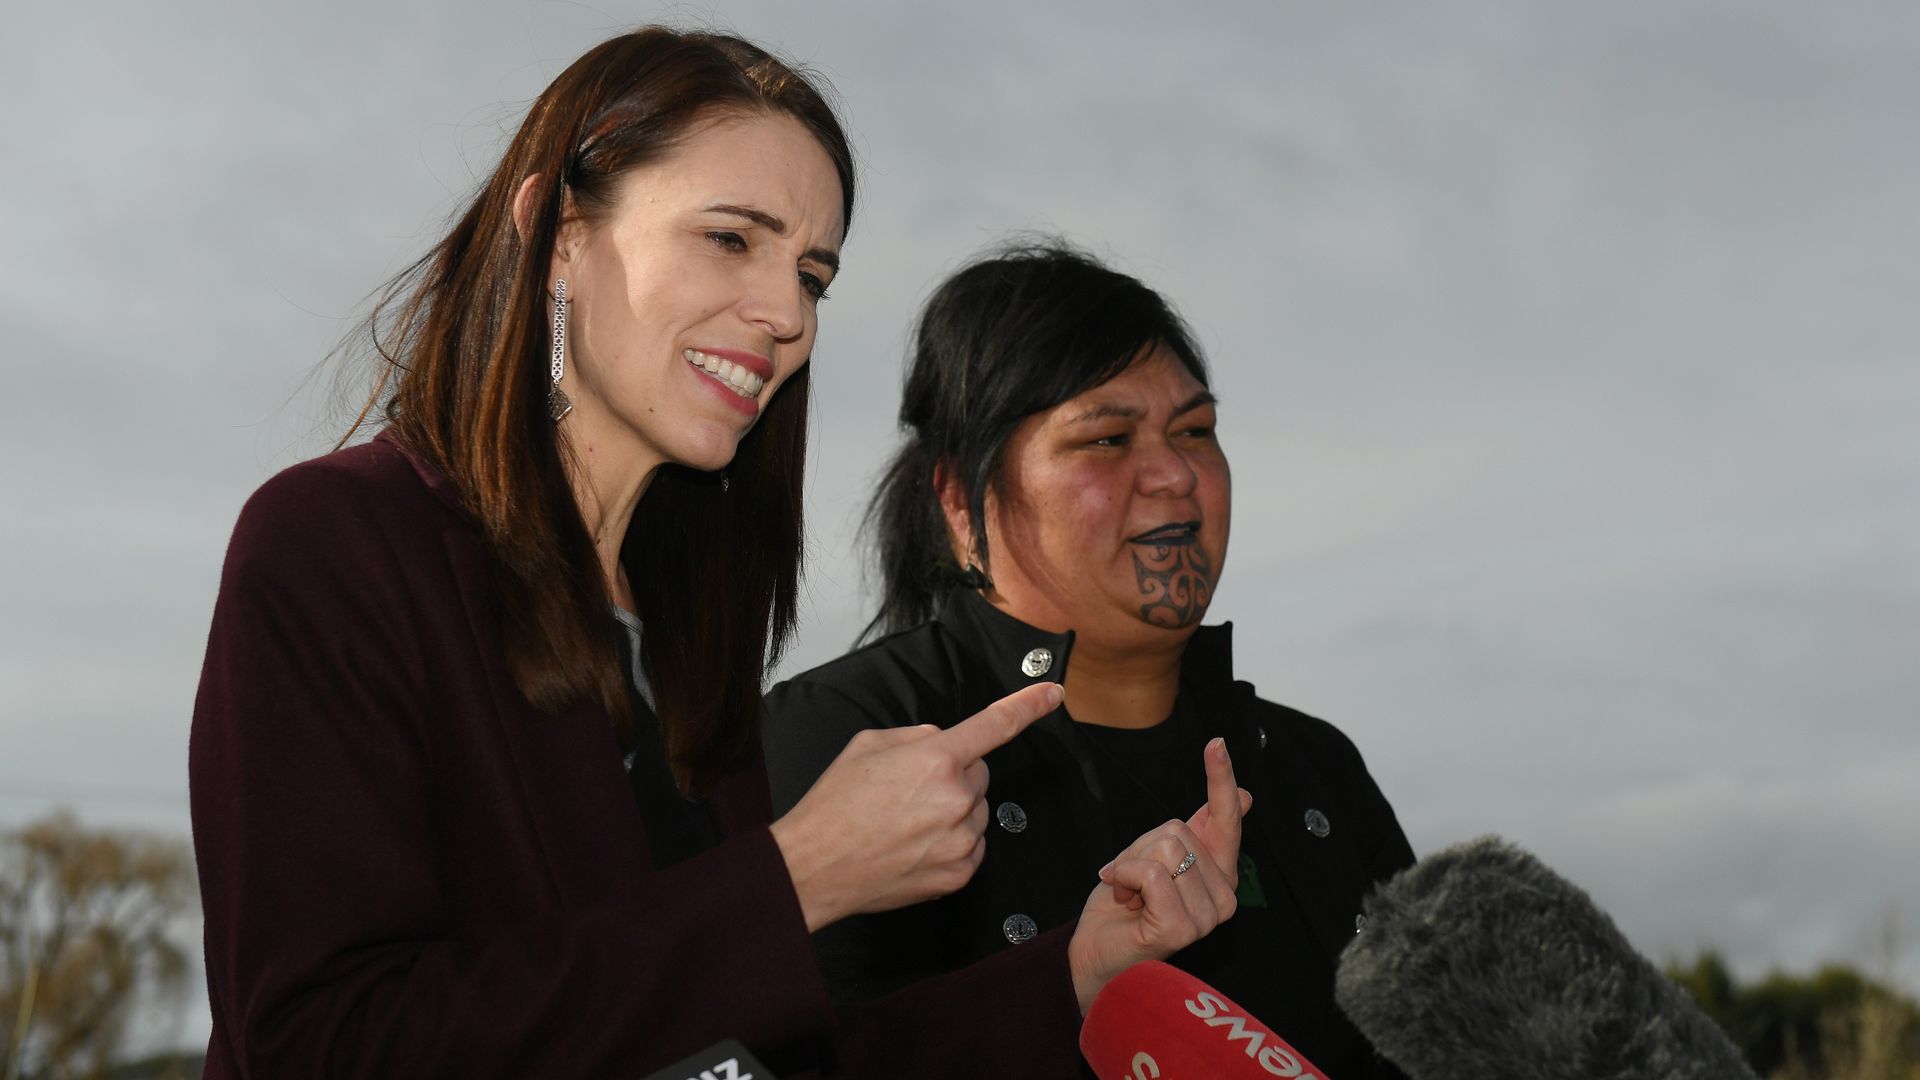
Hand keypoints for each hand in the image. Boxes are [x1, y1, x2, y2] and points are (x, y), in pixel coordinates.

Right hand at [771, 682, 1062, 931]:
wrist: (815, 867)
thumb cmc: (835, 805)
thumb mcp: (868, 745)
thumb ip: (916, 736)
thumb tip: (941, 742)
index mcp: (935, 758)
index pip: (996, 724)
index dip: (1029, 705)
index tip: (1053, 694)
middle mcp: (956, 798)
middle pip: (979, 774)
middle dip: (954, 775)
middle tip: (910, 791)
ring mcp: (961, 839)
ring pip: (977, 811)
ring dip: (953, 811)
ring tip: (906, 822)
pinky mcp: (958, 873)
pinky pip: (972, 846)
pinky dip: (951, 842)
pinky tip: (915, 845)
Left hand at [1068, 738, 1249, 1011]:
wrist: (1095, 953)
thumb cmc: (1125, 907)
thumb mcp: (1157, 857)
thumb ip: (1197, 830)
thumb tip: (1243, 795)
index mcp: (1220, 874)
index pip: (1227, 820)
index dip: (1220, 778)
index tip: (1216, 743)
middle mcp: (1224, 897)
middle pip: (1177, 830)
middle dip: (1140, 847)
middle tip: (1130, 879)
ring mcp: (1206, 917)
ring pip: (1164, 849)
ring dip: (1129, 864)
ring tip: (1128, 893)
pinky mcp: (1182, 928)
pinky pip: (1152, 873)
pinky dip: (1125, 876)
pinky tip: (1123, 898)